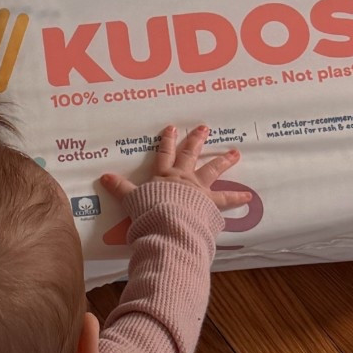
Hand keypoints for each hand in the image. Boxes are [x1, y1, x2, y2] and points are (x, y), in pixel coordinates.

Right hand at [99, 124, 246, 209]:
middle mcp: (182, 178)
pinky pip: (226, 200)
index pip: (164, 154)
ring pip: (212, 171)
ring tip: (236, 152)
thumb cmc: (150, 212)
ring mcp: (198, 189)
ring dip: (224, 161)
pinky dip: (237, 198)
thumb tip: (103, 176)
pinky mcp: (210, 203)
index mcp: (163, 177)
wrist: (169, 225)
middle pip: (190, 155)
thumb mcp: (131, 200)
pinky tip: (249, 196)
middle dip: (197, 140)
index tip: (172, 127)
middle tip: (205, 128)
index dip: (167, 140)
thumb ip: (120, 189)